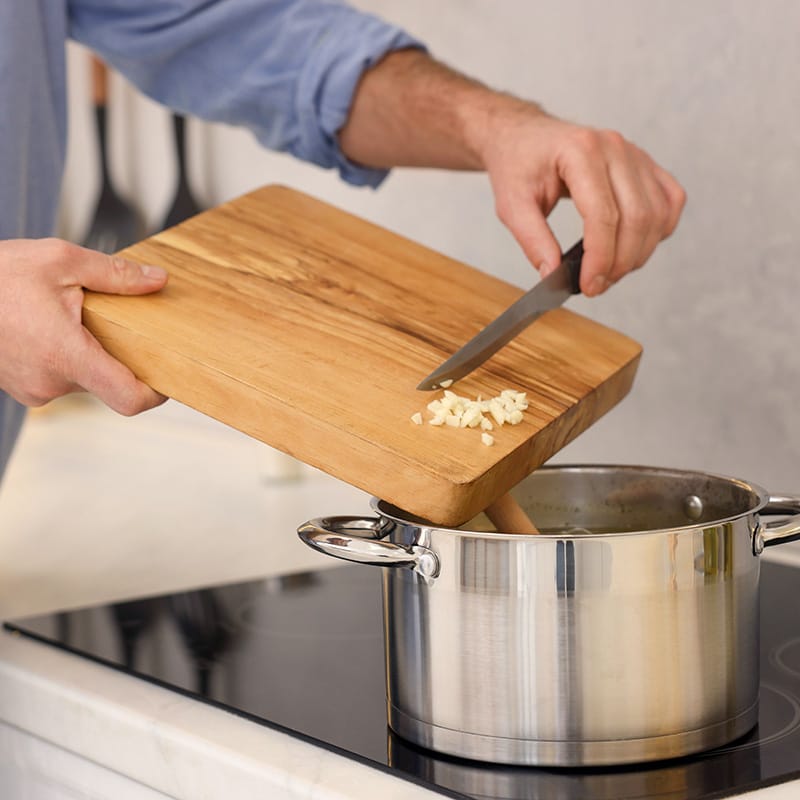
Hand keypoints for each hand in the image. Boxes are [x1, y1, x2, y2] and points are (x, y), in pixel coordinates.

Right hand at [0, 238, 168, 413]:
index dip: (156, 393)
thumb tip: (158, 280)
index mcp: (66, 356)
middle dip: (116, 353)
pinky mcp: (20, 387)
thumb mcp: (61, 261)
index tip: (168, 378)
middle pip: (108, 381)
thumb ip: (115, 275)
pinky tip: (50, 327)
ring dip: (87, 352)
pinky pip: (58, 377)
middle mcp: (50, 382)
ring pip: (82, 378)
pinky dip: (64, 356)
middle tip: (112, 321)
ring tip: (69, 317)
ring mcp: (32, 389)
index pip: (128, 398)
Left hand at [477, 101, 685, 294]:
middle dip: (620, 263)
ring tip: (609, 272)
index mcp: (581, 152)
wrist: (526, 138)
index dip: (600, 258)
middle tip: (596, 286)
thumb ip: (533, 240)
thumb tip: (553, 275)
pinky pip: (669, 201)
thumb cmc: (519, 165)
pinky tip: (635, 247)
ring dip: (639, 253)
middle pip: (637, 218)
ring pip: (657, 214)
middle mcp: (615, 148)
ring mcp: (635, 154)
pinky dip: (659, 231)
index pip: (603, 215)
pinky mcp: (645, 164)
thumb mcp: (512, 205)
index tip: (588, 286)